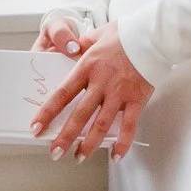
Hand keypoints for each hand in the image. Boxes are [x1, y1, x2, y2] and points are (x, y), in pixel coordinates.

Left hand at [33, 25, 153, 161]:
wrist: (153, 34)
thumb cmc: (126, 33)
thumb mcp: (97, 34)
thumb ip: (83, 43)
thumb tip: (73, 46)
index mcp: (87, 67)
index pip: (62, 94)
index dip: (48, 113)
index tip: (37, 127)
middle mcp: (101, 83)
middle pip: (79, 115)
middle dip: (65, 137)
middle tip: (54, 152)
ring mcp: (119, 93)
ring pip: (101, 124)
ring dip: (89, 144)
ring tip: (79, 157)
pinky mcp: (137, 99)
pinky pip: (129, 125)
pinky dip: (123, 143)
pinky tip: (116, 156)